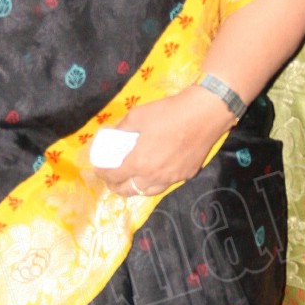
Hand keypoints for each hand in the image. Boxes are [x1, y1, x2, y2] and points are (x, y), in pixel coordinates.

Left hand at [91, 88, 232, 198]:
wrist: (204, 114)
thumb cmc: (168, 113)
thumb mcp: (138, 115)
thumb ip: (122, 128)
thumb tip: (113, 134)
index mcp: (139, 163)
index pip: (113, 176)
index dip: (102, 173)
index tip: (99, 168)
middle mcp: (153, 177)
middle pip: (128, 191)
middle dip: (115, 186)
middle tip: (112, 177)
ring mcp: (171, 179)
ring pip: (147, 192)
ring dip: (135, 187)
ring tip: (132, 178)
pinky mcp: (186, 175)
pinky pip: (166, 184)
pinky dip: (155, 181)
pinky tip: (155, 171)